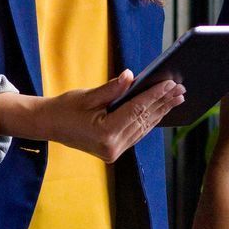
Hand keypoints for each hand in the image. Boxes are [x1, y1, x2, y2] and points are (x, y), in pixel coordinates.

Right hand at [0, 71, 183, 162]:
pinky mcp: (114, 151)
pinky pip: (137, 133)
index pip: (136, 110)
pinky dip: (149, 120)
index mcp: (105, 134)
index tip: (170, 83)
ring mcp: (114, 151)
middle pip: (144, 120)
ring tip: (176, 98)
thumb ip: (112, 89)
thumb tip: (132, 76)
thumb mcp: (87, 96)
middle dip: (163, 103)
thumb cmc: (64, 108)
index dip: (154, 95)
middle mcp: (113, 147)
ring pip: (143, 128)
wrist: (48, 126)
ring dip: (160, 112)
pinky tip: (161, 110)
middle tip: (180, 89)